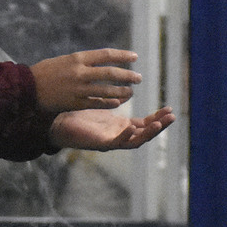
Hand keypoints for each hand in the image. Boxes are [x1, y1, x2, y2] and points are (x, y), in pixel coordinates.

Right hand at [30, 49, 140, 111]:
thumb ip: (82, 62)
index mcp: (77, 58)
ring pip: (107, 90)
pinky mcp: (75, 103)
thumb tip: (101, 62)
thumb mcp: (64, 60)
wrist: (27, 89)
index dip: (122, 56)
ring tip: (131, 92)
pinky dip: (109, 103)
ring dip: (122, 91)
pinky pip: (97, 103)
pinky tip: (118, 103)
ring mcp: (78, 89)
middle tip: (139, 77)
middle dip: (128, 75)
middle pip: (111, 73)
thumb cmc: (44, 73)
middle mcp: (80, 72)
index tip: (134, 57)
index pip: (106, 55)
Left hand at [48, 106, 173, 150]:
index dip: (157, 117)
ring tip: (158, 124)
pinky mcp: (97, 144)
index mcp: (118, 126)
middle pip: (144, 134)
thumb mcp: (100, 101)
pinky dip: (125, 136)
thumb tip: (124, 83)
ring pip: (134, 141)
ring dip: (147, 133)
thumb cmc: (75, 111)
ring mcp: (108, 141)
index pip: (143, 124)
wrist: (54, 120)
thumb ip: (112, 96)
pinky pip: (115, 143)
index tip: (169, 108)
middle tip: (172, 116)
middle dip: (159, 126)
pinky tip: (132, 128)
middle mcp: (116, 135)